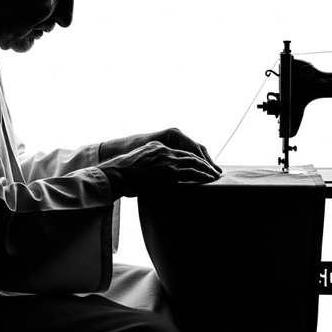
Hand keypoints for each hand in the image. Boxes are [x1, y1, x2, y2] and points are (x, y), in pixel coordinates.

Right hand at [97, 128, 221, 197]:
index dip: (189, 158)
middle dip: (201, 162)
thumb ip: (144, 171)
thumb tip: (144, 184)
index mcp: (155, 147)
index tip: (196, 165)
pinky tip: (209, 179)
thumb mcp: (134, 167)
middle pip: (188, 154)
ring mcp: (168, 160)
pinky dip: (203, 175)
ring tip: (214, 175)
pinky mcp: (171, 171)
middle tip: (211, 169)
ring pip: (193, 162)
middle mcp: (164, 150)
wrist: (117, 175)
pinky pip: (192, 172)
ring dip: (206, 168)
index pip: (177, 152)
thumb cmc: (120, 176)